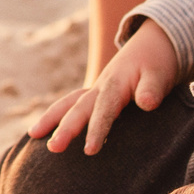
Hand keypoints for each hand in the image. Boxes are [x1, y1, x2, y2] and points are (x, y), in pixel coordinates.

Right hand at [27, 19, 181, 154]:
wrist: (153, 44)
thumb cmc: (158, 62)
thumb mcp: (160, 74)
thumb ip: (153, 88)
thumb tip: (147, 103)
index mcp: (115, 84)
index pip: (103, 110)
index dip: (96, 129)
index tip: (89, 150)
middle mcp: (100, 87)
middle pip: (78, 107)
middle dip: (64, 128)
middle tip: (52, 148)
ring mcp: (95, 90)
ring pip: (68, 103)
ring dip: (51, 118)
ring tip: (33, 135)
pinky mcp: (96, 95)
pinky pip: (72, 104)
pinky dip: (57, 115)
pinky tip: (46, 130)